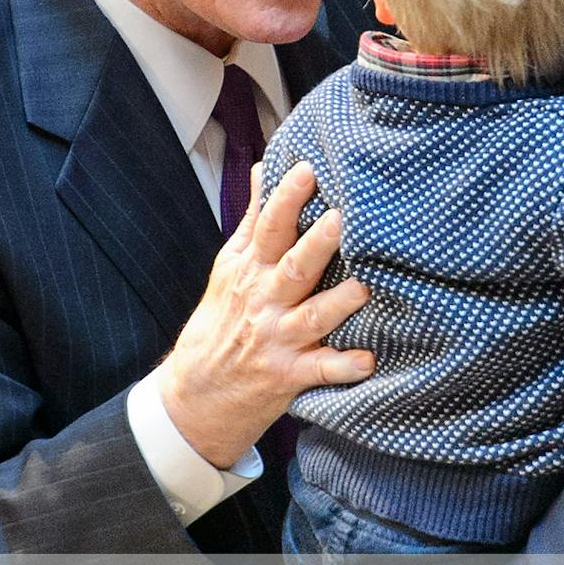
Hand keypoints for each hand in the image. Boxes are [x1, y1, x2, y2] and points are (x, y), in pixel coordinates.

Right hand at [158, 161, 372, 467]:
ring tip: (365, 287)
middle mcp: (264, 301)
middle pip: (293, 267)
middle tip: (341, 218)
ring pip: (312, 317)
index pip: (269, 227)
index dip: (287, 198)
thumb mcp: (229, 266)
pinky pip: (320, 371)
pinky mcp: (288, 376)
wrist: (195, 397)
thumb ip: (254, 218)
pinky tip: (368, 361)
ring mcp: (277, 339)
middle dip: (316, 243)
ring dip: (338, 303)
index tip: (308, 169)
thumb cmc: (222, 321)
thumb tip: (265, 168)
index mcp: (250, 270)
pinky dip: (343, 367)